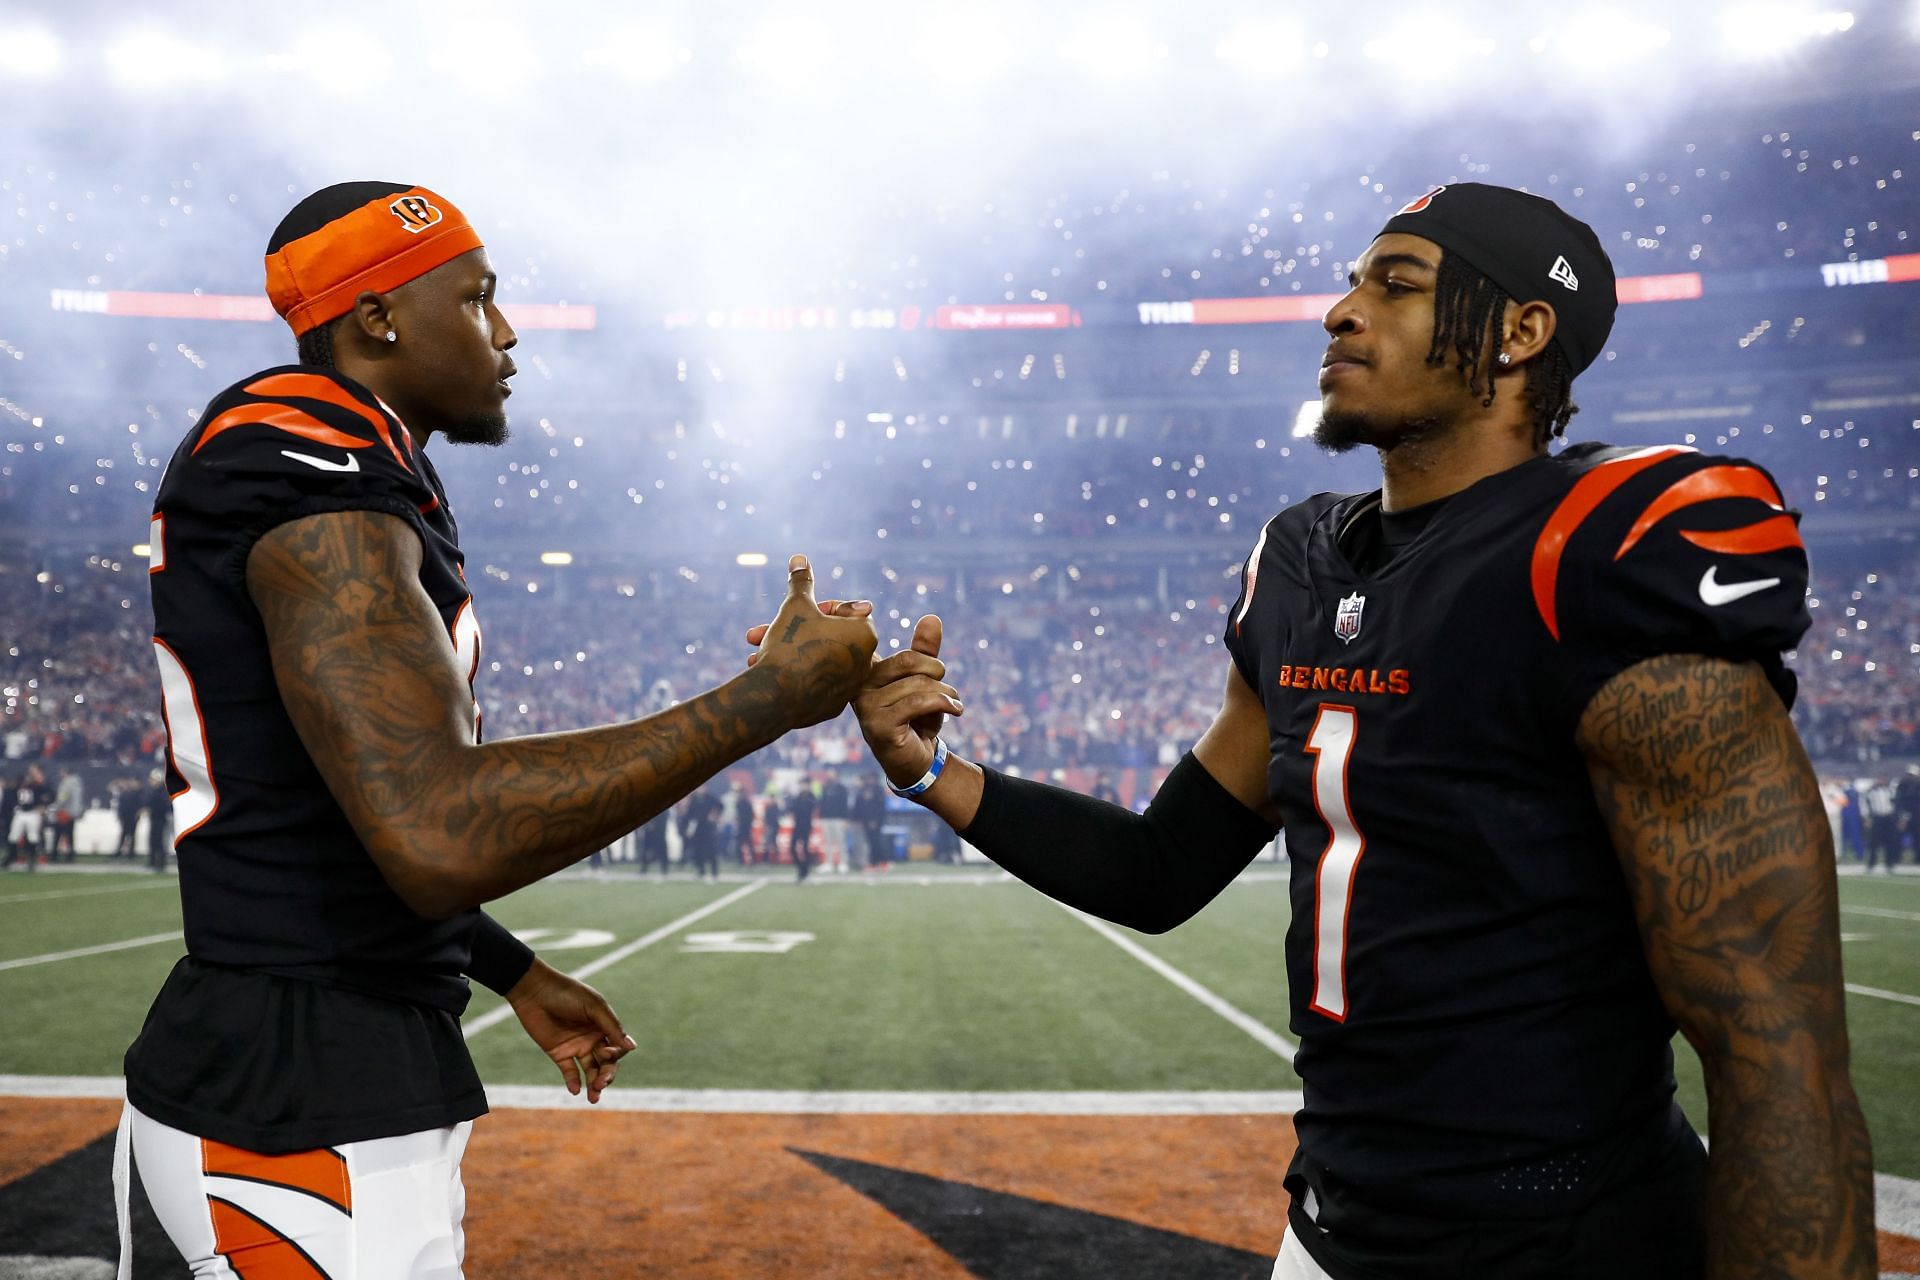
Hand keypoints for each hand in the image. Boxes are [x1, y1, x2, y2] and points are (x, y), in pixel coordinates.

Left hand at [504, 958, 634, 1103]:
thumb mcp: (593, 1007)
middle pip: (606, 1063)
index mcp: (605, 1025)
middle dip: (606, 1076)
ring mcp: (576, 1046)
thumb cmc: (567, 994)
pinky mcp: (559, 1053)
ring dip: (593, 1084)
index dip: (615, 1055)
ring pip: (590, 1070)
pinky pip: (570, 1072)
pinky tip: (575, 1089)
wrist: (534, 991)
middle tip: (601, 1085)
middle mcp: (593, 1038)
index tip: (605, 1052)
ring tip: (593, 1097)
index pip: (618, 1048)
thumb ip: (612, 1027)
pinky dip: (573, 1082)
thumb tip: (632, 1047)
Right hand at [741, 555, 878, 729]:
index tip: (797, 612)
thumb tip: (799, 558)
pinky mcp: (832, 706)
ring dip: (786, 651)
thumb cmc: (790, 644)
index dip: (816, 608)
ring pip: (815, 659)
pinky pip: (812, 682)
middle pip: (827, 636)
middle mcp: (865, 662)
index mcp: (866, 634)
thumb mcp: (795, 606)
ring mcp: (849, 687)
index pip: (845, 611)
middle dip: (792, 631)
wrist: (775, 697)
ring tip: (755, 655)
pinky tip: (766, 670)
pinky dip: (793, 674)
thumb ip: (801, 582)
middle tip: (761, 631)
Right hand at [853, 614, 963, 788]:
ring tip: (953, 704)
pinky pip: (916, 703)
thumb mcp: (924, 682)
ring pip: (916, 684)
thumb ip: (925, 651)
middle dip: (936, 672)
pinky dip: (943, 703)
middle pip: (907, 661)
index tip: (937, 671)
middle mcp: (859, 687)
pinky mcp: (878, 725)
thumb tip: (932, 618)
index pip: (900, 652)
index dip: (920, 656)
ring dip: (945, 692)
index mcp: (867, 672)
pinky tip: (956, 710)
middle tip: (948, 689)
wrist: (917, 762)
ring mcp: (866, 707)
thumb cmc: (917, 720)